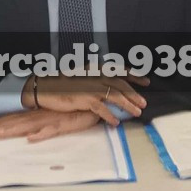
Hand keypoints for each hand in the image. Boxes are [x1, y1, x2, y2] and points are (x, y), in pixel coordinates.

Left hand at [0, 109, 99, 141]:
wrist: (92, 103)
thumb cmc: (74, 109)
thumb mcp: (55, 114)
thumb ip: (42, 120)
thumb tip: (29, 130)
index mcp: (38, 112)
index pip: (16, 117)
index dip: (0, 121)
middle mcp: (41, 115)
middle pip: (17, 121)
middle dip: (0, 126)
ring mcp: (51, 119)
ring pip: (29, 125)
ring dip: (14, 129)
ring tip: (0, 134)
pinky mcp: (63, 124)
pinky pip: (51, 130)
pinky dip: (41, 133)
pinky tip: (31, 138)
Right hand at [22, 73, 148, 124]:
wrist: (45, 87)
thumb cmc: (63, 83)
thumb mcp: (82, 75)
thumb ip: (96, 77)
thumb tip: (110, 84)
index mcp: (96, 68)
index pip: (119, 70)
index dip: (134, 76)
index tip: (145, 81)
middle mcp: (96, 75)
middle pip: (120, 85)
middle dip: (134, 94)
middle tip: (144, 103)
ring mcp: (92, 87)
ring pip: (116, 96)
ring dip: (128, 105)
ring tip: (136, 113)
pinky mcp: (86, 99)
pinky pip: (102, 109)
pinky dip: (110, 116)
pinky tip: (115, 122)